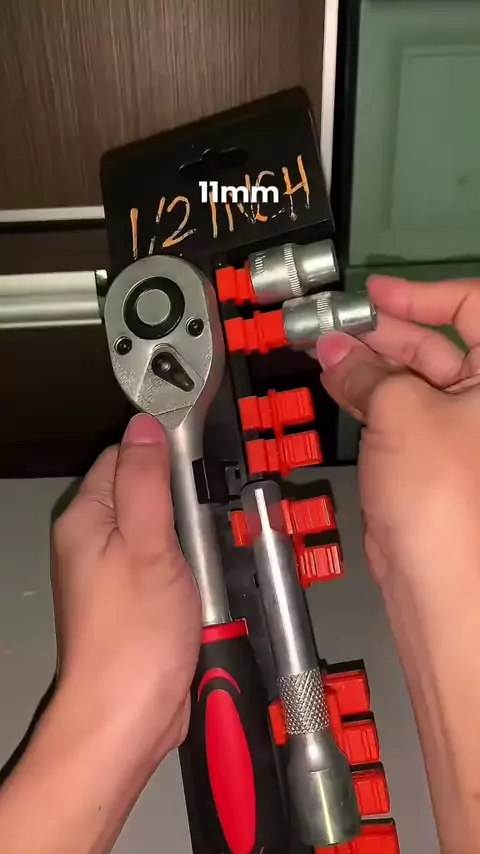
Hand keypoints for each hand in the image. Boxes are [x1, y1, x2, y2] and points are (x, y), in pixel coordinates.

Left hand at [51, 413, 201, 763]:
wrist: (130, 715)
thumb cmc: (133, 637)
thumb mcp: (148, 544)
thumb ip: (147, 480)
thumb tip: (146, 425)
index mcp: (87, 517)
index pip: (126, 455)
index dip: (164, 454)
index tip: (198, 466)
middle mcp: (95, 540)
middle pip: (149, 492)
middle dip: (184, 505)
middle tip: (202, 530)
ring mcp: (117, 571)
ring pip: (167, 530)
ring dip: (193, 544)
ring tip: (202, 568)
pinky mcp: (139, 598)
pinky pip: (172, 565)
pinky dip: (193, 573)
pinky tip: (198, 592)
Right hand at [316, 275, 479, 585]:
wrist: (440, 582)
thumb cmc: (447, 498)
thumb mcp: (400, 410)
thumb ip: (366, 369)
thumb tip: (338, 350)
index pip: (473, 307)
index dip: (422, 294)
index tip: (378, 291)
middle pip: (439, 346)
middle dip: (383, 333)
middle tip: (338, 326)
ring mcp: (463, 434)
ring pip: (414, 382)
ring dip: (369, 365)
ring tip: (327, 353)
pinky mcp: (435, 462)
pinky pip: (401, 416)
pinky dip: (369, 398)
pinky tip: (338, 385)